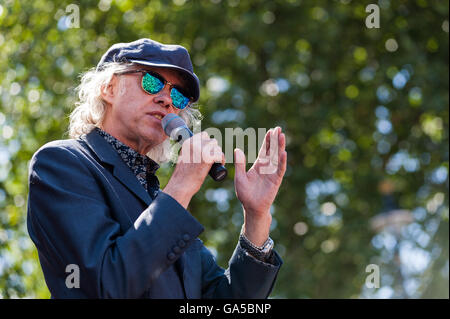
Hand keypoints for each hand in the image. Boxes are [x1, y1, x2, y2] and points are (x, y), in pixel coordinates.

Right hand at [163, 131, 224, 208]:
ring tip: (217, 162)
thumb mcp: (183, 157)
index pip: (204, 135)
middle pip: (212, 141)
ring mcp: (201, 151)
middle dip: (215, 149)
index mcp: (188, 143)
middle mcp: (194, 144)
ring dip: (219, 154)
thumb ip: (190, 151)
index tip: (210, 150)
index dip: (209, 142)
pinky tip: (221, 164)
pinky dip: (222, 159)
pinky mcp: (207, 159)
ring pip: (217, 147)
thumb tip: (199, 147)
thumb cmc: (182, 175)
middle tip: (214, 158)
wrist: (181, 185)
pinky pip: (220, 155)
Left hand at [234, 127, 286, 245]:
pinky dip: (281, 162)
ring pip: (277, 157)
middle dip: (275, 140)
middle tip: (278, 128)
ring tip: (282, 136)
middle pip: (272, 151)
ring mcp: (272, 173)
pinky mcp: (275, 181)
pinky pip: (279, 170)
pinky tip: (283, 153)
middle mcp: (267, 168)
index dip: (268, 140)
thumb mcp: (240, 177)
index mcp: (258, 165)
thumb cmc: (245, 194)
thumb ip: (240, 164)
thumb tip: (237, 149)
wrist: (251, 207)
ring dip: (280, 147)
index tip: (271, 131)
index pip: (264, 150)